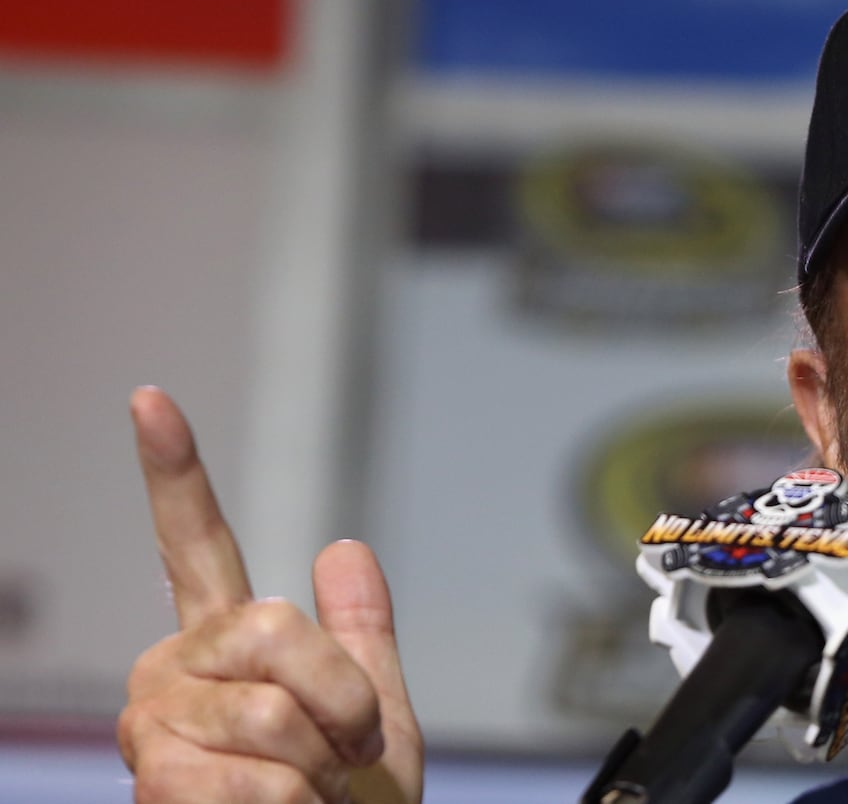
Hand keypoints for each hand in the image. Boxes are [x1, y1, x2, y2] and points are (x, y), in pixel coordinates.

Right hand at [117, 387, 422, 802]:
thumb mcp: (381, 719)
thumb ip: (359, 638)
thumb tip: (346, 547)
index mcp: (230, 647)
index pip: (196, 546)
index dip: (172, 473)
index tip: (149, 399)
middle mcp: (175, 675)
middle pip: (272, 629)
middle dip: (342, 699)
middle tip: (345, 753)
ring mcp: (157, 733)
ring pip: (270, 710)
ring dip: (322, 764)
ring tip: (311, 797)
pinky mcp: (158, 788)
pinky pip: (256, 776)